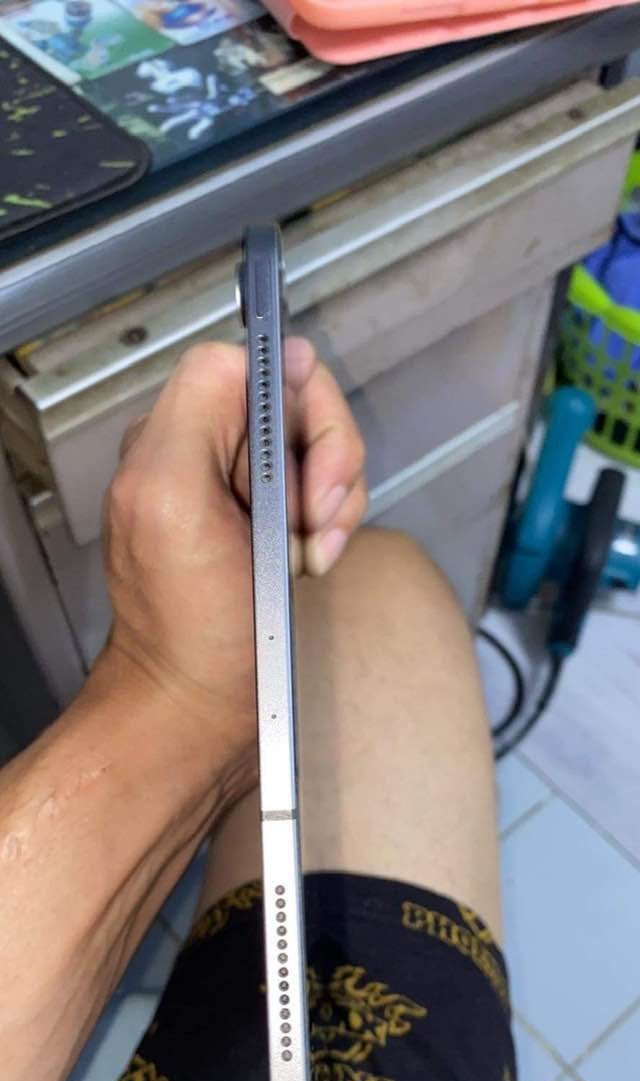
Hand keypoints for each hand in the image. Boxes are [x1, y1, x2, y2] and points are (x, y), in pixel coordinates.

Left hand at [98, 338, 365, 791]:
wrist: (202, 706)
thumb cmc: (189, 632)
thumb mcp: (171, 501)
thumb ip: (203, 406)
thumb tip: (271, 352)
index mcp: (176, 437)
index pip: (259, 366)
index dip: (299, 409)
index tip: (304, 474)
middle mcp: (207, 454)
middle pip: (301, 406)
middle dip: (328, 465)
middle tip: (311, 524)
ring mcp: (243, 490)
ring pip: (323, 451)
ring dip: (335, 504)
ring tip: (307, 554)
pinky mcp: (273, 523)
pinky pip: (325, 493)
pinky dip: (333, 527)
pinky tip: (310, 563)